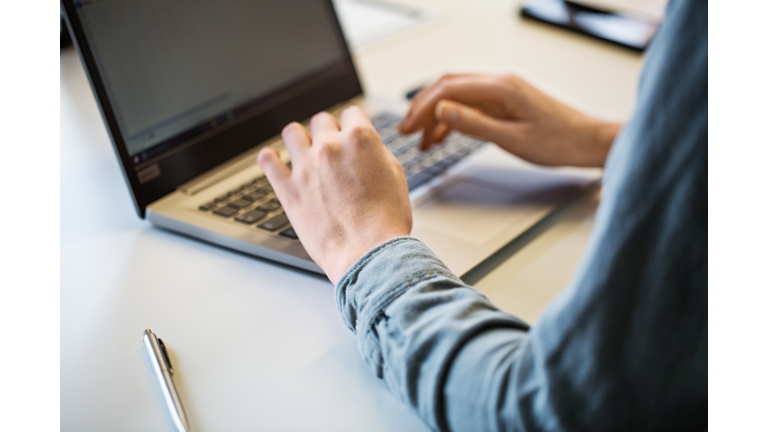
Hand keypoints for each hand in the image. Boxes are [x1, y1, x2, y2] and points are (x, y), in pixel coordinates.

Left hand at [257, 107, 411, 284]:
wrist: (368, 254)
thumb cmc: (385, 223)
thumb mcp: (396, 177)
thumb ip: (377, 153)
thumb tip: (367, 146)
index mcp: (360, 139)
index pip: (351, 112)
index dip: (353, 124)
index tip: (350, 133)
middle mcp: (330, 147)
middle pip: (321, 120)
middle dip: (328, 132)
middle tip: (332, 149)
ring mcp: (306, 167)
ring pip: (291, 132)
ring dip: (298, 139)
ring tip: (302, 150)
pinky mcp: (288, 190)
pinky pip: (267, 162)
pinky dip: (269, 159)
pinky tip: (273, 161)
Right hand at [400, 74, 621, 167]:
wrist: (588, 142)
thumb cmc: (559, 142)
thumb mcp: (512, 139)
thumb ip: (474, 124)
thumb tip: (442, 111)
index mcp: (501, 87)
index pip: (448, 89)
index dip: (422, 107)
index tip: (407, 127)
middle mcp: (499, 83)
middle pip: (449, 87)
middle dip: (423, 108)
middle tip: (406, 131)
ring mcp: (503, 91)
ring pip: (458, 96)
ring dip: (436, 115)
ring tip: (421, 140)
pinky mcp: (506, 102)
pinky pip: (472, 105)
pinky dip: (453, 119)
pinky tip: (443, 137)